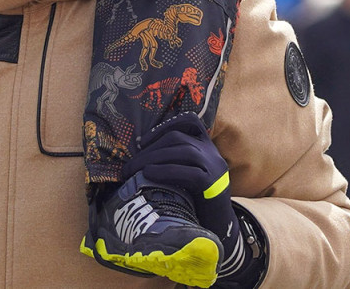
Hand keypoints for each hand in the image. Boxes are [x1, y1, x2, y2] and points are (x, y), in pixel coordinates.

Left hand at [125, 114, 266, 286]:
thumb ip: (175, 162)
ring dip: (152, 158)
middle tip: (129, 165)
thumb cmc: (197, 203)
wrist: (220, 228)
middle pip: (178, 138)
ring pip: (182, 151)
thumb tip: (140, 158)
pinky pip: (187, 172)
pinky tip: (148, 175)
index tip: (143, 140)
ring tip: (133, 170)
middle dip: (150, 148)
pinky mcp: (213, 185)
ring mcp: (215, 168)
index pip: (190, 122)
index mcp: (207, 148)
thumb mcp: (188, 176)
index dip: (165, 125)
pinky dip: (164, 171)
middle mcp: (213, 154)